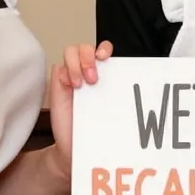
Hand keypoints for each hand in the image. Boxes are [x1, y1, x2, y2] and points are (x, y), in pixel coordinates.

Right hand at [46, 41, 112, 180]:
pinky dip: (66, 72)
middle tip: (93, 78)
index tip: (106, 58)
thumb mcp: (111, 110)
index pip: (103, 50)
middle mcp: (86, 73)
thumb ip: (117, 95)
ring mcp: (71, 77)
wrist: (73, 147)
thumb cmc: (94, 130)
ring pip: (71, 51)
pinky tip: (72, 87)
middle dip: (88, 57)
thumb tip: (136, 88)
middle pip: (85, 47)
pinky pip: (59, 66)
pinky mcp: (58, 84)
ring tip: (81, 84)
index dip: (104, 48)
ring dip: (76, 63)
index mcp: (103, 76)